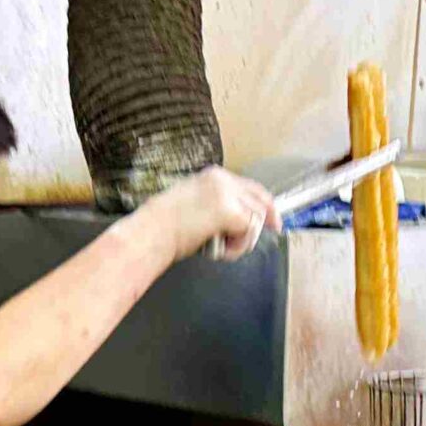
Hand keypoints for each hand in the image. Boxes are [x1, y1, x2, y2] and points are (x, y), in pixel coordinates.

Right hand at [149, 167, 278, 263]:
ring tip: (221, 246)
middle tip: (270, 233)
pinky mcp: (229, 211)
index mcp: (214, 176)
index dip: (265, 204)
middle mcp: (223, 180)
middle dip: (263, 222)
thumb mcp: (193, 203)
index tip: (274, 219)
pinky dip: (238, 246)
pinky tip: (220, 248)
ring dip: (243, 239)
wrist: (152, 232)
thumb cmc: (163, 226)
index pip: (251, 187)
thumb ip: (216, 204)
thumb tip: (236, 217)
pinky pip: (249, 231)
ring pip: (256, 219)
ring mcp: (227, 194)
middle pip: (260, 200)